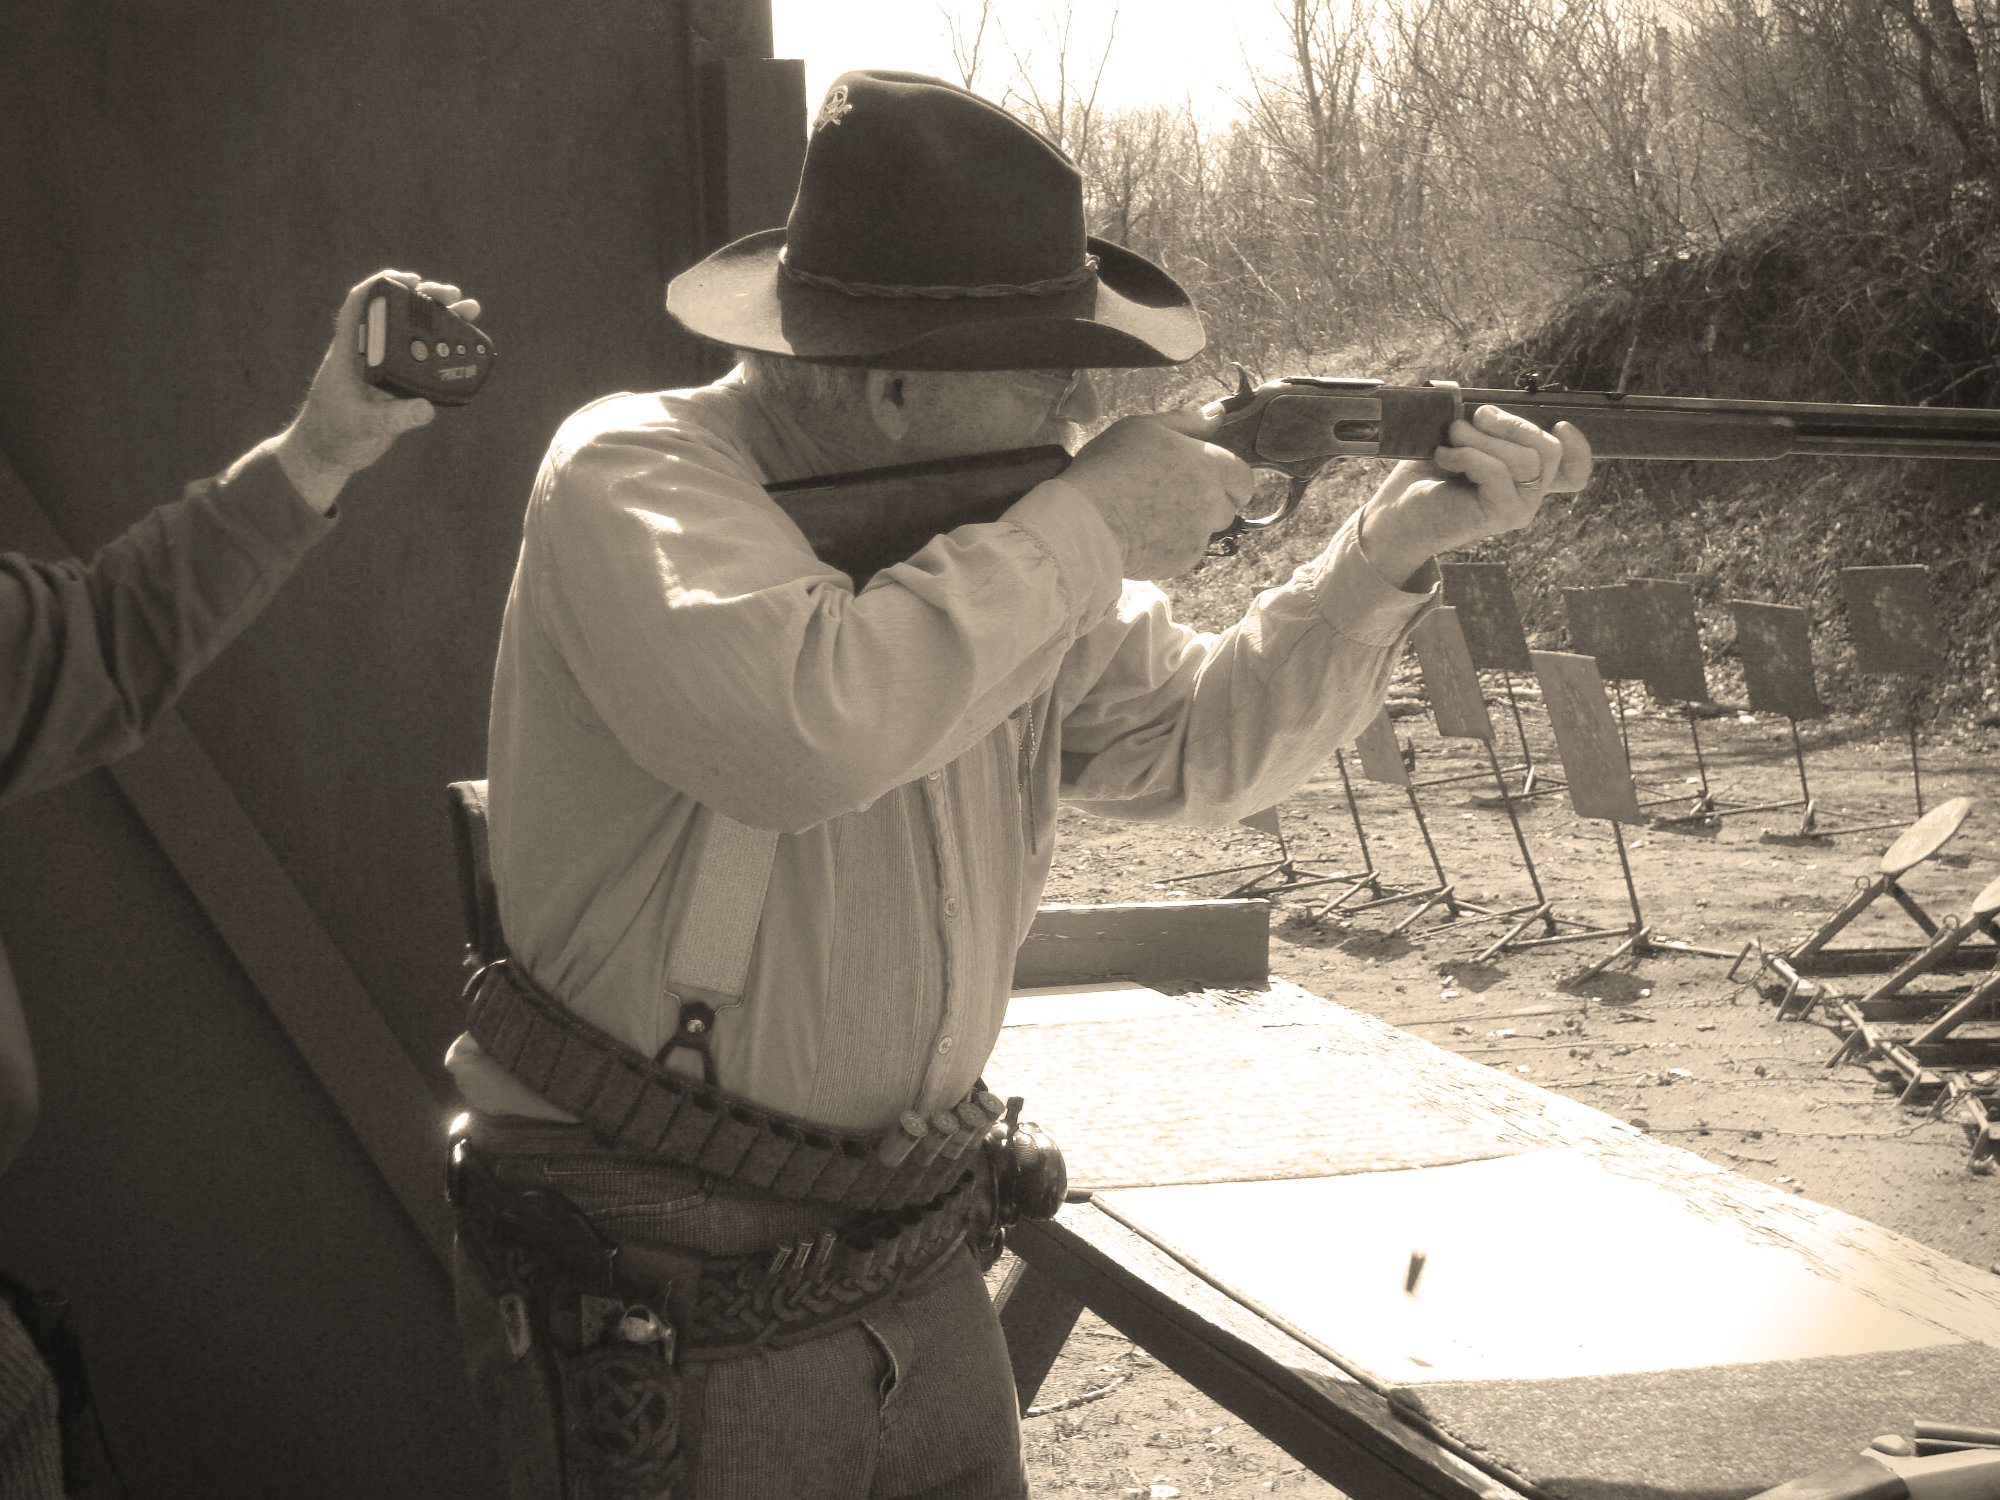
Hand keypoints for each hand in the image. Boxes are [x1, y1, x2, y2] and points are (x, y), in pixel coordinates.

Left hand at [270, 270, 480, 511]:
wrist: (329, 454)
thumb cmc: (333, 435)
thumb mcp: (363, 426)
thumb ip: (393, 419)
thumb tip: (425, 408)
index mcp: (350, 352)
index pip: (360, 304)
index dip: (383, 286)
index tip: (411, 281)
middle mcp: (369, 354)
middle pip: (397, 314)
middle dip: (426, 299)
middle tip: (452, 295)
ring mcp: (386, 368)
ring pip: (415, 335)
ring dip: (441, 320)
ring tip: (467, 311)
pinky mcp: (399, 386)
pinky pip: (424, 361)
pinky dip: (445, 350)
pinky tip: (465, 346)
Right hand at [1061, 404, 1251, 578]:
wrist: (1085, 522)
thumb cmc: (1110, 467)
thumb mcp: (1142, 428)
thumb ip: (1185, 421)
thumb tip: (1216, 414)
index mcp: (1208, 464)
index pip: (1244, 478)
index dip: (1228, 479)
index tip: (1204, 478)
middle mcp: (1211, 502)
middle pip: (1228, 508)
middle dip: (1210, 503)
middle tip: (1173, 496)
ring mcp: (1198, 535)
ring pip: (1206, 532)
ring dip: (1190, 526)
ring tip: (1151, 516)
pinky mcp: (1182, 562)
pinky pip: (1185, 553)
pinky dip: (1171, 546)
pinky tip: (1142, 535)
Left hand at [1359, 405, 1591, 586]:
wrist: (1396, 514)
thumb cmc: (1426, 476)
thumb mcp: (1461, 442)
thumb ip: (1483, 427)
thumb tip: (1480, 401)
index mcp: (1524, 480)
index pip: (1574, 473)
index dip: (1579, 448)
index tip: (1559, 423)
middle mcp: (1528, 497)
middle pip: (1549, 450)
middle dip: (1512, 423)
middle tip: (1473, 418)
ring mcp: (1518, 509)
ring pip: (1525, 458)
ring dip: (1484, 438)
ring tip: (1452, 436)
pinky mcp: (1499, 516)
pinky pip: (1498, 471)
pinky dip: (1468, 455)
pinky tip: (1444, 456)